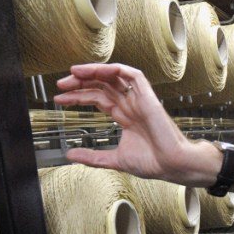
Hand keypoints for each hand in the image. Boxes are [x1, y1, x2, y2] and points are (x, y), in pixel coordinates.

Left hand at [54, 63, 203, 184]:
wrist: (172, 164)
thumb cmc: (154, 163)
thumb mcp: (114, 159)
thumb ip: (92, 157)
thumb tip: (70, 156)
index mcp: (125, 116)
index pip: (98, 98)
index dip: (78, 96)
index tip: (61, 99)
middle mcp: (131, 105)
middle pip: (102, 85)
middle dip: (80, 83)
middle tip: (61, 85)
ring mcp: (139, 99)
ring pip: (114, 76)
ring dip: (93, 72)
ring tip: (73, 73)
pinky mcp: (148, 96)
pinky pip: (131, 74)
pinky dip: (113, 69)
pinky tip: (95, 70)